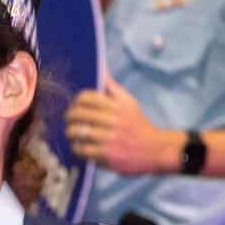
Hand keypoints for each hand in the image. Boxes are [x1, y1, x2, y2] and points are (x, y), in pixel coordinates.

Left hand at [65, 74, 182, 175]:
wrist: (155, 150)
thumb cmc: (138, 124)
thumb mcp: (129, 102)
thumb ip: (112, 87)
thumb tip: (101, 69)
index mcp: (117, 106)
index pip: (86, 97)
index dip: (77, 101)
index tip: (77, 105)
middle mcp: (113, 121)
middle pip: (78, 114)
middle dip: (70, 116)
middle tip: (70, 120)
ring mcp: (109, 139)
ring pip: (76, 132)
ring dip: (70, 132)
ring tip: (72, 133)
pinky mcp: (106, 155)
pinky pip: (81, 149)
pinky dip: (76, 147)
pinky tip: (80, 145)